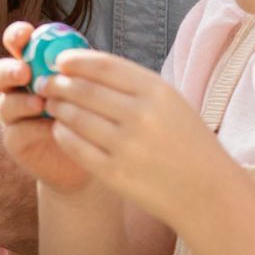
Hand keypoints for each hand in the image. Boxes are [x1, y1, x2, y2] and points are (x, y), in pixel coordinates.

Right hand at [0, 21, 92, 194]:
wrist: (92, 154)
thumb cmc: (92, 113)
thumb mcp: (88, 86)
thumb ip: (79, 67)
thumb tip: (77, 48)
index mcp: (33, 66)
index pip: (17, 44)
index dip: (16, 36)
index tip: (26, 33)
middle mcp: (17, 89)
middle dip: (9, 70)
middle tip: (24, 73)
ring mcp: (13, 116)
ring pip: (4, 104)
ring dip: (21, 102)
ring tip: (40, 104)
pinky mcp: (15, 142)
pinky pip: (16, 132)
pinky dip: (33, 128)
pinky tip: (52, 128)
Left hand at [35, 47, 227, 225]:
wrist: (209, 193)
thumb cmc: (187, 142)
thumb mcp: (171, 103)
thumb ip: (132, 83)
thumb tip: (83, 64)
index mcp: (158, 92)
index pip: (103, 66)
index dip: (74, 60)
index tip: (59, 61)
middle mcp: (142, 116)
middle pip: (83, 89)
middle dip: (58, 83)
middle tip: (46, 83)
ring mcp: (127, 147)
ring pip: (74, 116)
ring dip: (57, 107)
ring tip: (52, 104)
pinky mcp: (114, 174)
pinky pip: (74, 145)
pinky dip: (61, 133)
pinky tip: (61, 129)